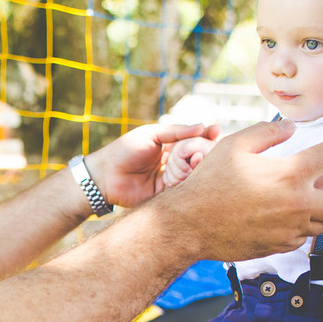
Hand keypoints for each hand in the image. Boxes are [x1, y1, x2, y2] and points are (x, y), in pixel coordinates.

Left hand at [85, 122, 221, 206]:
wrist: (105, 175)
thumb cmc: (124, 150)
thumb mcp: (151, 134)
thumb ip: (176, 131)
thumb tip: (202, 126)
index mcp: (171, 146)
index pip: (196, 140)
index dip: (208, 136)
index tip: (217, 131)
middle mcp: (175, 163)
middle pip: (199, 157)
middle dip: (207, 151)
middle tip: (209, 146)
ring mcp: (172, 179)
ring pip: (194, 173)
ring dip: (199, 166)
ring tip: (199, 158)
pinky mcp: (167, 195)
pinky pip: (183, 189)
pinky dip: (190, 182)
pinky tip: (194, 174)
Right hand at [159, 120, 322, 261]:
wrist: (189, 224)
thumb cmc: (209, 182)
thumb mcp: (234, 145)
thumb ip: (267, 132)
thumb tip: (291, 127)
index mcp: (290, 174)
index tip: (315, 154)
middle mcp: (297, 204)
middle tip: (316, 187)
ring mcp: (290, 229)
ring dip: (316, 213)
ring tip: (295, 203)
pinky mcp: (279, 246)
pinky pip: (301, 239)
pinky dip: (296, 229)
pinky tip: (278, 219)